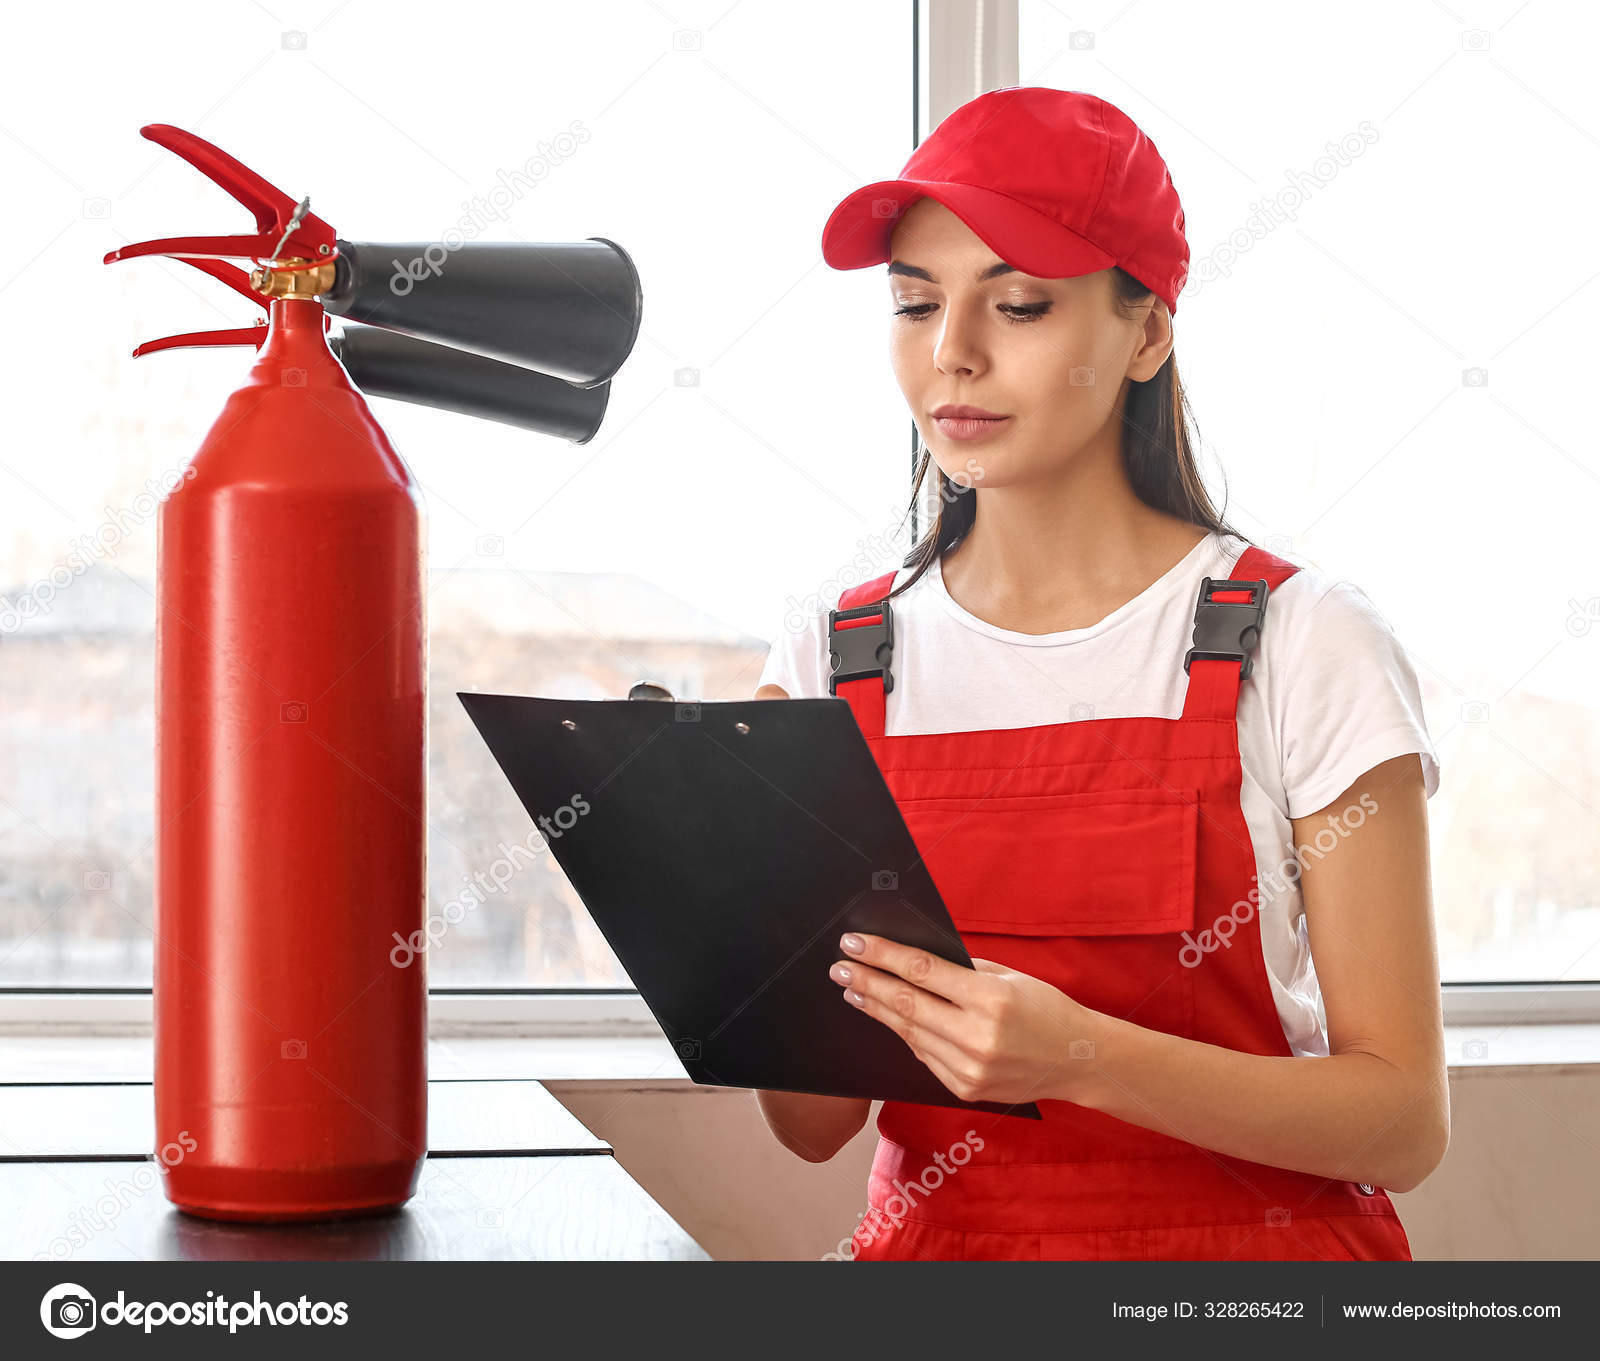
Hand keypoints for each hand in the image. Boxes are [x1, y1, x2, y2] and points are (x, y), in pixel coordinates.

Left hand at [831, 932, 1098, 1106]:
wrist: (1078, 1061)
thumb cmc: (1045, 1008)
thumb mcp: (1009, 976)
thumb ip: (963, 968)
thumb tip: (913, 956)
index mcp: (990, 998)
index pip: (921, 971)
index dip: (883, 955)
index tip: (853, 942)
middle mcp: (977, 1036)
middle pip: (906, 1004)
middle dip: (867, 982)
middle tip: (839, 968)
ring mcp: (970, 1068)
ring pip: (909, 1033)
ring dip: (876, 1010)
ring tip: (853, 991)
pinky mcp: (966, 1089)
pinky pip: (924, 1057)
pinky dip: (905, 1035)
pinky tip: (887, 1018)